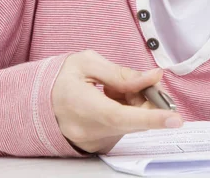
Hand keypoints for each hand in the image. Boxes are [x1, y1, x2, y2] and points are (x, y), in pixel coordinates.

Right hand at [52, 50, 182, 153]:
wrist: (35, 102)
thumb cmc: (59, 80)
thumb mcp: (87, 63)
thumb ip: (122, 73)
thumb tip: (153, 77)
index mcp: (82, 106)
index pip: (121, 116)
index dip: (151, 118)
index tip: (174, 119)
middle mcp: (89, 131)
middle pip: (134, 118)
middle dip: (147, 98)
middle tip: (142, 80)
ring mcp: (93, 141)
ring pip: (131, 123)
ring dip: (135, 104)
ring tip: (115, 90)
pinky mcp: (98, 145)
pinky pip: (123, 128)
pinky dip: (126, 113)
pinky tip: (112, 100)